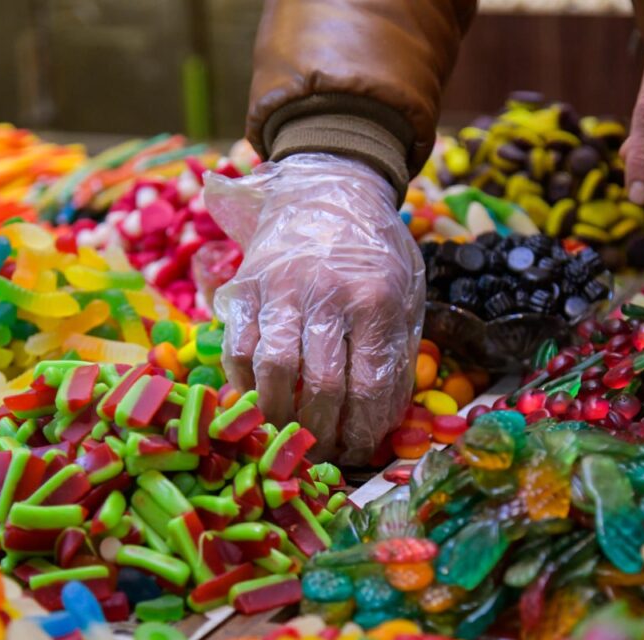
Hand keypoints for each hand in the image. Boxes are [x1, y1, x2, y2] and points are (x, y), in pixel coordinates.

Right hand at [204, 153, 424, 463]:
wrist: (331, 185)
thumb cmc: (376, 248)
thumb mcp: (405, 289)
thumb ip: (394, 347)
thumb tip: (381, 415)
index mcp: (377, 298)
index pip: (371, 385)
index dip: (364, 429)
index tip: (359, 449)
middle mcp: (328, 294)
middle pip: (324, 387)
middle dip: (323, 432)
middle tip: (323, 452)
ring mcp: (282, 289)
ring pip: (275, 371)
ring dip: (280, 415)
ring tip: (288, 434)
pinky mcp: (247, 286)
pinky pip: (238, 347)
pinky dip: (244, 383)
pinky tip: (257, 400)